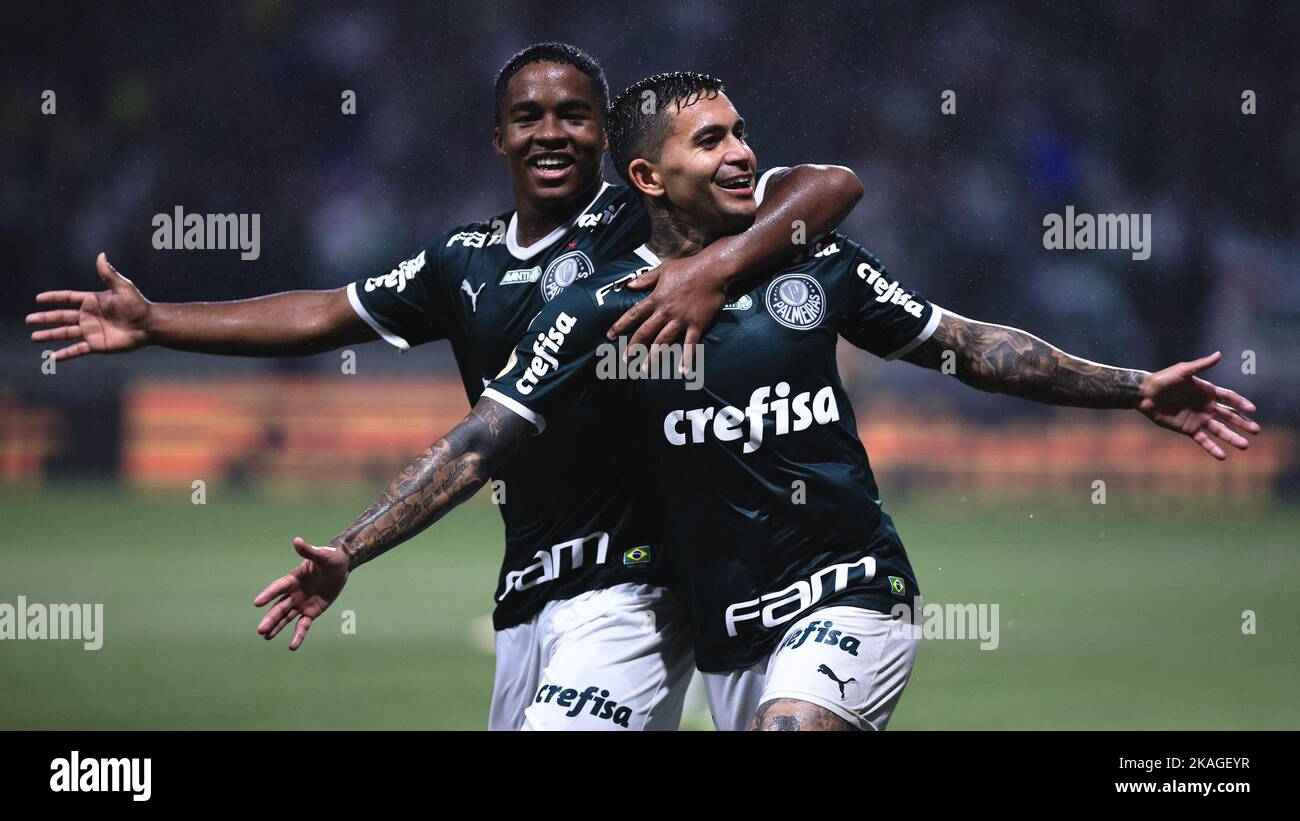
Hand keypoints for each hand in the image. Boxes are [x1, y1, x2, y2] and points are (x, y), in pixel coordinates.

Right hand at [26, 252, 151, 360]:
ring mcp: (91, 331)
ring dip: (49, 335)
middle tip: (29, 320)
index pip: (68, 299)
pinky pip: (77, 350)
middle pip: (61, 317)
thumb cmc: (138, 305)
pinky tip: (52, 357)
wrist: (149, 325)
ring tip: (34, 337)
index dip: (54, 298)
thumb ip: (109, 273)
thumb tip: (101, 255)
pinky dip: (64, 354)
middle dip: (45, 318)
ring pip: (65, 333)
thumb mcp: (122, 287)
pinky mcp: (96, 345)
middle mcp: (88, 316)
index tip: (39, 299)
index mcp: (92, 302)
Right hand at [253, 537, 349, 649]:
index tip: (256, 603)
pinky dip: (298, 635)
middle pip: (279, 607)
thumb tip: (296, 540)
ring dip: (276, 627)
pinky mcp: (311, 612)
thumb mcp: (322, 555)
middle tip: (260, 630)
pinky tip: (292, 646)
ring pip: (286, 618)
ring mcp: (301, 603)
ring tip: (265, 636)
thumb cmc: (331, 558)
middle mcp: (294, 593)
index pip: (278, 587)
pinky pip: (303, 625)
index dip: (268, 594)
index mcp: (294, 578)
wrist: (342, 567)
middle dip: (270, 618)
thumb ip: (309, 551)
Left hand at [606, 253, 728, 370]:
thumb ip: (646, 279)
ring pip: (664, 342)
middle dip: (634, 347)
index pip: (634, 314)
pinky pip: (690, 345)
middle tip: (626, 361)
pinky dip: (686, 359)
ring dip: (653, 357)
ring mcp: (682, 320)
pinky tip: (683, 372)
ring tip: (645, 370)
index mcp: (656, 298)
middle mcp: (666, 312)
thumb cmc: (688, 267)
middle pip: (646, 332)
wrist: (713, 269)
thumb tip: (629, 285)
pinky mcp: (697, 325)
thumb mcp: (663, 269)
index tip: (610, 336)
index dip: (621, 326)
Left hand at [1137, 351, 1260, 459]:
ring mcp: (1198, 419)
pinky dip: (1212, 448)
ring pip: (1219, 430)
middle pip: (1229, 416)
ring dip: (1232, 438)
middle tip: (1256, 430)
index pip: (1229, 398)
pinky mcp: (1188, 429)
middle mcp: (1206, 406)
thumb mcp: (1184, 371)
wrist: (1145, 394)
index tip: (1253, 410)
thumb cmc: (1164, 379)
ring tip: (1245, 445)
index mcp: (1207, 392)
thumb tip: (1219, 354)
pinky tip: (1222, 456)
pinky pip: (1203, 440)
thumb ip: (1201, 365)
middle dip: (1242, 423)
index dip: (1241, 403)